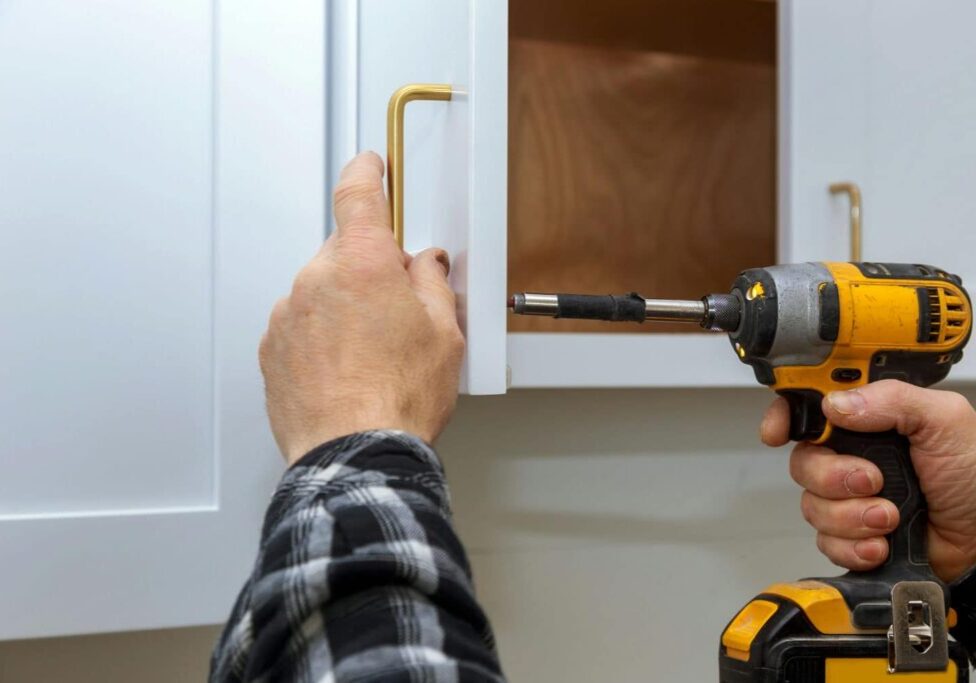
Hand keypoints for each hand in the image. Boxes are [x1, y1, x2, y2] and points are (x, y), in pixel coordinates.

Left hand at [259, 152, 463, 464]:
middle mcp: (317, 279)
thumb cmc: (397, 400)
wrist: (355, 455)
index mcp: (363, 263)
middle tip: (399, 314)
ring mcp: (289, 314)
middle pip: (346, 252)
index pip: (358, 194)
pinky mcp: (273, 348)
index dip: (367, 172)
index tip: (370, 163)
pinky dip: (322, 337)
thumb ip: (432, 283)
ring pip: (323, 291)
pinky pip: (302, 325)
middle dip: (371, 271)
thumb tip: (425, 265)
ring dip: (345, 308)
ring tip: (373, 357)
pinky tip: (348, 370)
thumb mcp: (444, 333)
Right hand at [761, 380, 975, 581]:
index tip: (778, 431)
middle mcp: (854, 457)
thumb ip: (892, 399)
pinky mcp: (852, 535)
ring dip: (850, 516)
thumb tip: (837, 404)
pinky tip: (880, 544)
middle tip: (872, 480)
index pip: (810, 408)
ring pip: (812, 505)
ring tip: (888, 517)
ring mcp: (850, 498)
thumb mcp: (945, 421)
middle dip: (832, 477)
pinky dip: (853, 545)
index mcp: (870, 421)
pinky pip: (826, 541)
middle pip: (803, 461)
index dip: (785, 417)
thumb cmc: (975, 480)